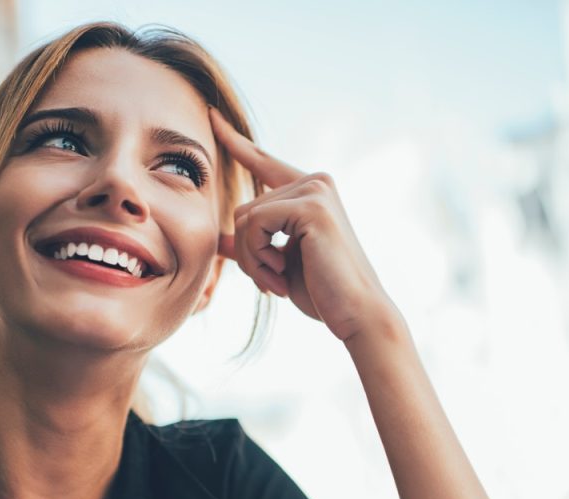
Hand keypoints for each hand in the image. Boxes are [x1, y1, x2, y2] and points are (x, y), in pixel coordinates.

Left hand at [210, 107, 398, 342]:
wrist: (357, 313)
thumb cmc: (323, 293)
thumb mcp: (278, 264)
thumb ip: (251, 245)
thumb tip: (219, 240)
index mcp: (311, 191)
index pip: (263, 162)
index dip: (235, 142)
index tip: (211, 115)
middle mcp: (316, 182)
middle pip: (244, 207)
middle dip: (248, 253)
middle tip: (270, 282)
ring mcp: (316, 190)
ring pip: (246, 217)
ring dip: (252, 259)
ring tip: (276, 282)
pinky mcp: (312, 205)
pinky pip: (255, 224)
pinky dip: (259, 256)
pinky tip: (280, 273)